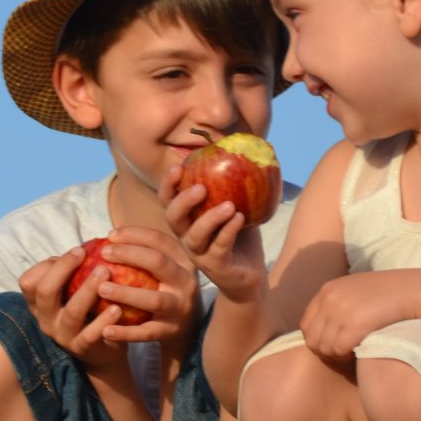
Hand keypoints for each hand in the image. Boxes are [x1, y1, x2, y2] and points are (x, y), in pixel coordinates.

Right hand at [18, 247, 129, 370]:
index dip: (47, 265)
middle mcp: (46, 320)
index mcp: (39, 304)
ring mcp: (63, 336)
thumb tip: (86, 245)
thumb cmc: (87, 311)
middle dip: (63, 269)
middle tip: (84, 254)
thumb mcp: (73, 292)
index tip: (76, 252)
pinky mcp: (83, 349)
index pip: (28, 281)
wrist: (102, 351)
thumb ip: (73, 273)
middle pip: (44, 291)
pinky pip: (91, 334)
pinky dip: (104, 320)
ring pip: (71, 312)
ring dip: (87, 290)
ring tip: (105, 272)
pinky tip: (117, 308)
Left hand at [92, 225, 199, 348]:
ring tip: (101, 289)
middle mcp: (186, 282)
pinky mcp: (171, 331)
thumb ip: (145, 253)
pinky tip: (105, 330)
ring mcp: (180, 308)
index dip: (135, 234)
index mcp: (183, 261)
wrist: (189, 328)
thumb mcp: (166, 269)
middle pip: (158, 262)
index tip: (110, 235)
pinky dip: (125, 332)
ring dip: (126, 293)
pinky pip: (146, 332)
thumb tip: (109, 237)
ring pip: (154, 299)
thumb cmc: (166, 290)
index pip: (160, 240)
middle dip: (130, 254)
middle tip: (104, 254)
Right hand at [160, 164, 266, 302]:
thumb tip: (252, 144)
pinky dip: (228, 232)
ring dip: (209, 218)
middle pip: (172, 218)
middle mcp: (187, 237)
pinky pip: (218, 248)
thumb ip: (237, 182)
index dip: (168, 183)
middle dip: (183, 201)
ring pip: (194, 236)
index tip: (180, 165)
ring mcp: (199, 254)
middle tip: (201, 187)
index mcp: (187, 220)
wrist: (250, 276)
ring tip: (229, 205)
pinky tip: (239, 218)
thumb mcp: (238, 205)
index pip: (168, 199)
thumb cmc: (240, 236)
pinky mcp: (216, 266)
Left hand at [300, 271, 417, 359]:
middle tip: (344, 352)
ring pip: (324, 348)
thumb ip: (335, 305)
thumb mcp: (354, 292)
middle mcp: (330, 298)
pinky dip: (346, 355)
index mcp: (327, 290)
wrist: (414, 291)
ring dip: (337, 355)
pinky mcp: (355, 323)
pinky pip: (338, 350)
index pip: (306, 325)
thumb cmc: (388, 295)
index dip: (317, 340)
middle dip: (325, 351)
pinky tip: (358, 351)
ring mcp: (341, 310)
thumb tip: (319, 331)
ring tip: (352, 351)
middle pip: (312, 339)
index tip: (334, 345)